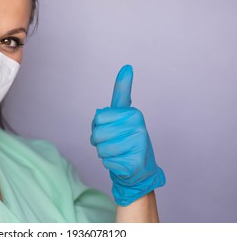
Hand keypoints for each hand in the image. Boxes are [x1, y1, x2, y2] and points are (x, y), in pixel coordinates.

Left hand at [90, 65, 164, 206]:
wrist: (140, 169)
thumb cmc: (127, 138)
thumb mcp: (124, 113)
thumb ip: (122, 91)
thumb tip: (127, 66)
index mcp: (133, 114)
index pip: (98, 116)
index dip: (98, 125)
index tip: (113, 127)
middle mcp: (138, 127)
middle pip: (97, 133)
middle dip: (99, 141)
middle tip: (114, 143)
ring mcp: (138, 146)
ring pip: (100, 149)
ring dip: (104, 153)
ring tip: (119, 152)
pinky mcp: (134, 163)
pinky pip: (106, 162)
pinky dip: (110, 164)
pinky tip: (122, 162)